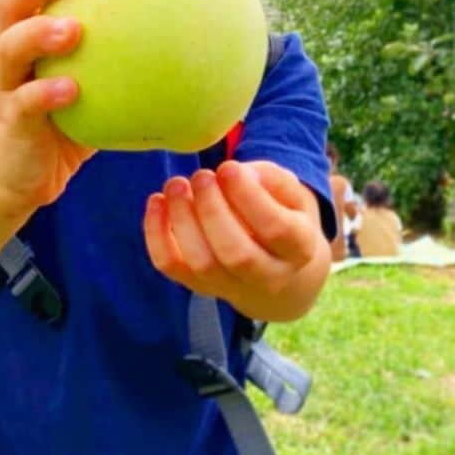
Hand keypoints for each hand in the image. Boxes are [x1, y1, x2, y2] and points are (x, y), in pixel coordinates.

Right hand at [0, 0, 108, 209]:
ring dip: (40, 33)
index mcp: (26, 39)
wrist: (16, 179)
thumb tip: (181, 46)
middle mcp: (9, 56)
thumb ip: (116, 64)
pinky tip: (72, 90)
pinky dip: (47, 94)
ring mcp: (4, 88)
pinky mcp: (9, 123)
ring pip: (11, 49)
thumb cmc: (60, 127)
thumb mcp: (88, 89)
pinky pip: (25, 104)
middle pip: (11, 4)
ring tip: (73, 29)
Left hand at [143, 159, 322, 315]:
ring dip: (182, 219)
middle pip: (236, 253)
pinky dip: (156, 235)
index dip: (248, 196)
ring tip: (177, 184)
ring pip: (202, 263)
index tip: (228, 167)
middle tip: (201, 175)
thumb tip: (236, 173)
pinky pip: (171, 266)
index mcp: (299, 249)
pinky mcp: (199, 285)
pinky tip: (157, 201)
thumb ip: (271, 179)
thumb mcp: (292, 194)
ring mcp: (231, 287)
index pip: (275, 228)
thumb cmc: (282, 216)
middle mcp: (268, 276)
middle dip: (212, 210)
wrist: (275, 266)